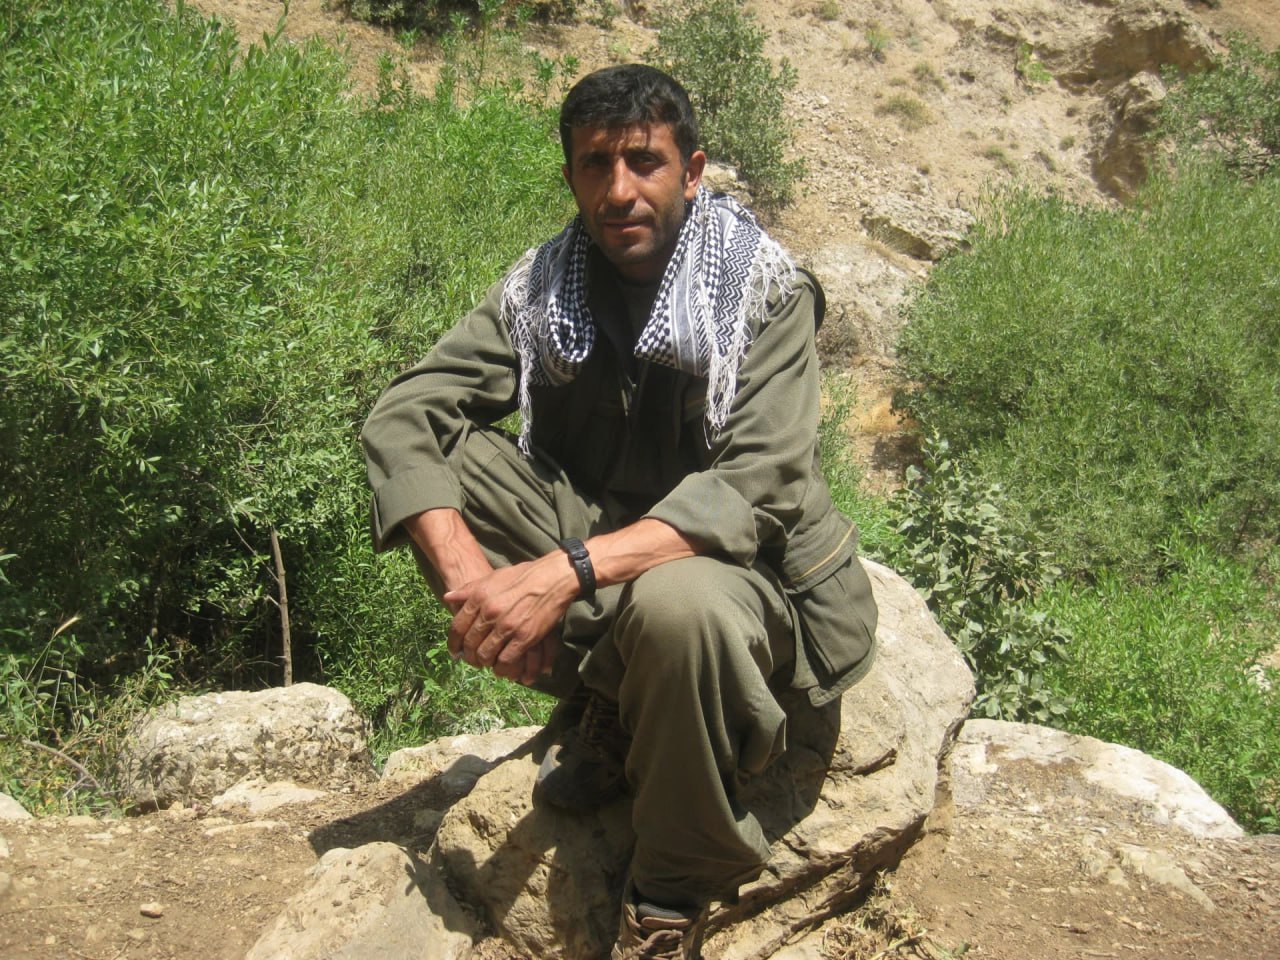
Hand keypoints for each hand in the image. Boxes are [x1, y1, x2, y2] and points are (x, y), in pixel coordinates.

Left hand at [444, 552, 577, 677]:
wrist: (552, 578)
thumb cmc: (522, 576)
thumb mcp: (492, 577)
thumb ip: (468, 589)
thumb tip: (447, 597)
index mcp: (480, 597)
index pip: (458, 626)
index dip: (453, 642)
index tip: (454, 650)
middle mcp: (490, 613)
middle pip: (471, 643)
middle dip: (469, 656)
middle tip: (472, 659)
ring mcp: (507, 626)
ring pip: (486, 655)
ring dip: (484, 662)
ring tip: (487, 663)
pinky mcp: (525, 637)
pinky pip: (506, 660)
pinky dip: (502, 667)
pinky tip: (502, 666)